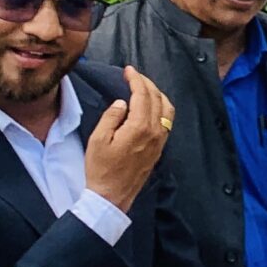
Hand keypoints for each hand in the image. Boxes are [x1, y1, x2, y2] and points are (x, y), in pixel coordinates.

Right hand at [83, 67, 172, 210]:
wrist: (112, 196)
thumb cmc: (101, 169)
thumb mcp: (98, 140)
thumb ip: (111, 117)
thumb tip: (122, 102)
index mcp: (140, 127)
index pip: (143, 95)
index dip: (136, 79)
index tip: (128, 70)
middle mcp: (155, 132)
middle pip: (157, 99)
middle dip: (147, 83)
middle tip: (134, 76)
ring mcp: (160, 141)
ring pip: (167, 109)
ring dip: (157, 94)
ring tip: (144, 88)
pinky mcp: (160, 148)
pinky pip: (167, 122)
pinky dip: (162, 108)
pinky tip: (151, 107)